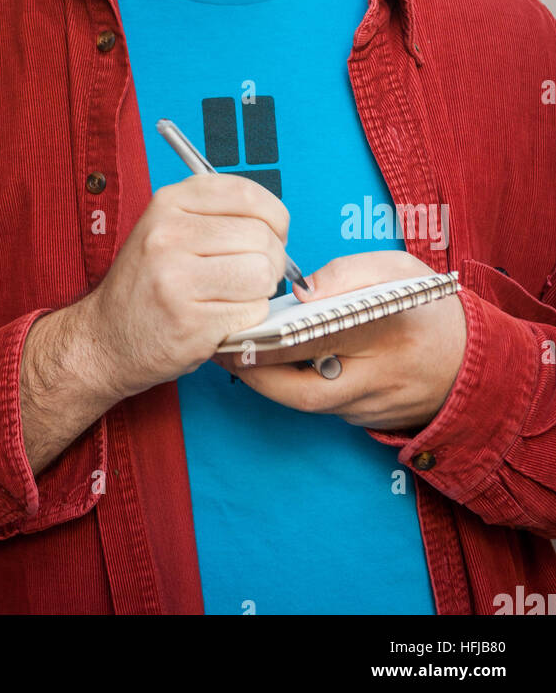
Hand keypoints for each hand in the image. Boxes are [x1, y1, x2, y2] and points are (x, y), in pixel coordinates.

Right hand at [82, 173, 290, 401]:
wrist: (107, 338)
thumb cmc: (147, 284)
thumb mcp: (167, 228)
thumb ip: (216, 214)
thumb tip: (276, 223)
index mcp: (168, 203)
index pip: (247, 195)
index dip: (274, 216)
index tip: (272, 232)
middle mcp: (169, 236)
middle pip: (262, 237)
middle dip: (271, 258)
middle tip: (251, 273)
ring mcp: (178, 280)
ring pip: (263, 274)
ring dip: (261, 290)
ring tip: (235, 295)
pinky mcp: (192, 323)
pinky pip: (252, 312)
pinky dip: (248, 318)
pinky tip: (221, 317)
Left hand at [213, 250, 466, 431]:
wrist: (473, 363)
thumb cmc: (428, 307)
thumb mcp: (399, 270)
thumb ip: (349, 272)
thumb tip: (302, 290)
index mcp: (388, 332)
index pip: (320, 340)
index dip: (271, 339)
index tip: (239, 325)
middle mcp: (379, 379)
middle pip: (303, 390)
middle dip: (255, 373)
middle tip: (219, 349)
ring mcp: (373, 408)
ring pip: (307, 403)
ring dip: (268, 382)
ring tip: (232, 353)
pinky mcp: (367, 422)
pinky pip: (322, 405)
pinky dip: (293, 387)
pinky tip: (268, 364)